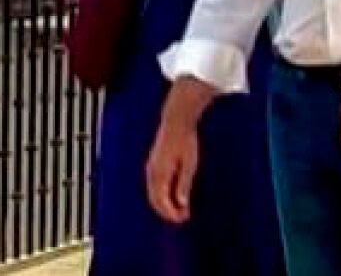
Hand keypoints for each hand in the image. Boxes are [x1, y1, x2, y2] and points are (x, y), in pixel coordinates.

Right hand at [145, 107, 199, 223]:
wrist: (176, 121)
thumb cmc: (185, 141)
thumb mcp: (190, 164)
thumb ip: (184, 184)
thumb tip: (182, 203)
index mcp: (159, 173)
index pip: (161, 201)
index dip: (171, 213)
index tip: (184, 218)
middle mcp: (151, 172)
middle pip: (154, 200)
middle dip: (167, 212)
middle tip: (183, 217)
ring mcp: (150, 167)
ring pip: (153, 193)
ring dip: (165, 204)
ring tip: (182, 209)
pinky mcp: (153, 164)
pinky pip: (154, 186)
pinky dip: (163, 195)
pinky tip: (175, 196)